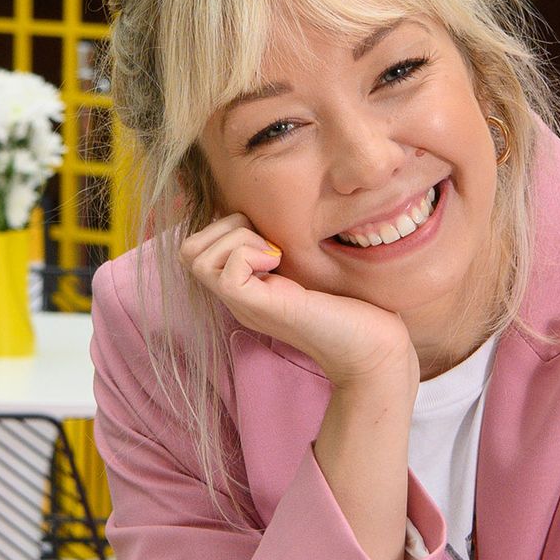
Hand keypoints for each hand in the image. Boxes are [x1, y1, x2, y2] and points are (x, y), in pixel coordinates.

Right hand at [180, 213, 414, 388]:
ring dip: (235, 240)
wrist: (372, 349)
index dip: (226, 226)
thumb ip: (287, 245)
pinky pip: (225, 271)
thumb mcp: (310, 265)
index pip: (198, 246)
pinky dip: (249, 254)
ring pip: (195, 256)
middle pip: (186, 250)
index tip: (271, 237)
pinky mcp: (258, 307)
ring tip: (274, 254)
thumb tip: (276, 209)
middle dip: (223, 228)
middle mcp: (237, 296)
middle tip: (268, 243)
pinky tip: (280, 264)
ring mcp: (244, 303)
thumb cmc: (352, 307)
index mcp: (247, 286)